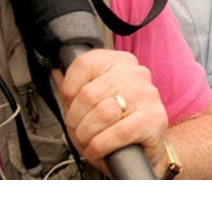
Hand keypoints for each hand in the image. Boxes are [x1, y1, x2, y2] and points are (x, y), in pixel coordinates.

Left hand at [52, 49, 167, 177]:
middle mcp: (136, 74)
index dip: (69, 90)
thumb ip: (73, 88)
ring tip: (89, 140)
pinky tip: (98, 149)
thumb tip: (56, 72)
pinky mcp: (155, 118)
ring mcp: (148, 95)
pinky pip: (119, 132)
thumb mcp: (90, 103)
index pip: (83, 64)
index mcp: (119, 62)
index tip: (72, 105)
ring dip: (87, 135)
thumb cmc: (115, 124)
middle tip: (79, 130)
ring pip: (103, 113)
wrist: (143, 148)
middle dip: (76, 120)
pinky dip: (101, 146)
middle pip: (88, 94)